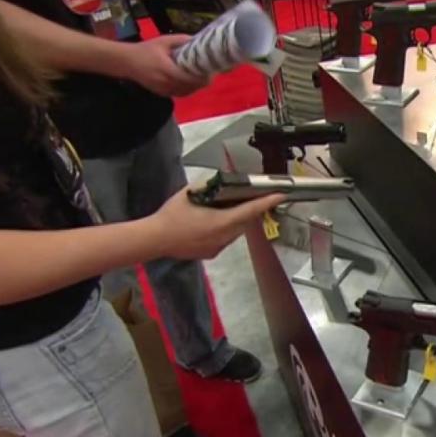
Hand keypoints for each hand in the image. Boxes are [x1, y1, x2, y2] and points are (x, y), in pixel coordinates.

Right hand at [125, 35, 210, 96]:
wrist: (127, 62)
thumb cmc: (145, 50)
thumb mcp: (163, 41)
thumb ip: (181, 40)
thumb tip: (198, 40)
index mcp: (167, 69)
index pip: (190, 78)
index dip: (203, 77)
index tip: (211, 70)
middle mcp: (166, 83)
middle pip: (191, 87)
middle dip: (202, 81)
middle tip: (210, 72)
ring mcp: (164, 90)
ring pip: (187, 92)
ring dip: (196, 86)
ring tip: (203, 76)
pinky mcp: (163, 94)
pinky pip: (180, 94)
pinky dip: (188, 89)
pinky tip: (192, 82)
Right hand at [149, 188, 285, 259]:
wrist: (155, 239)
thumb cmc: (171, 215)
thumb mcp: (190, 193)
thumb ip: (208, 187)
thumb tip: (219, 183)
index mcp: (221, 222)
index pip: (250, 211)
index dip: (266, 202)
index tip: (280, 195)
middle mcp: (224, 237)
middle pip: (245, 222)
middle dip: (250, 210)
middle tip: (252, 198)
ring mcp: (219, 247)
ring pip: (236, 232)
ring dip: (236, 221)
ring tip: (228, 209)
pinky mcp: (212, 254)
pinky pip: (225, 239)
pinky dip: (225, 230)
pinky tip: (212, 224)